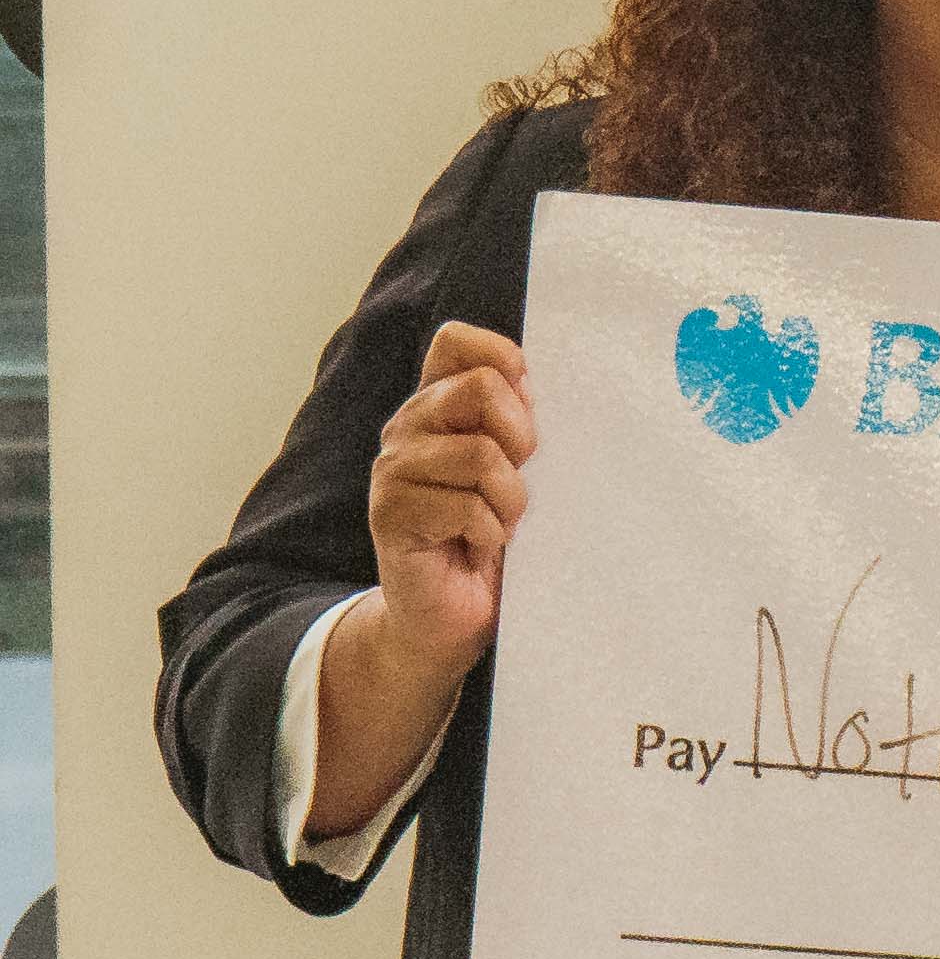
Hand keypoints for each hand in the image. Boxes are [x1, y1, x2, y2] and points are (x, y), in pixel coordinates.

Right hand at [364, 320, 535, 676]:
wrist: (454, 615)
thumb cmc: (495, 536)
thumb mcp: (517, 472)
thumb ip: (518, 424)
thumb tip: (530, 378)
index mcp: (439, 407)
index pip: (456, 343)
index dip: (501, 359)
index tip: (526, 403)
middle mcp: (408, 429)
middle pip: (480, 388)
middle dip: (521, 438)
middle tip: (518, 480)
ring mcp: (394, 471)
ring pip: (481, 454)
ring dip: (510, 500)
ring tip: (499, 523)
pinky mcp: (391, 515)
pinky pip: (467, 506)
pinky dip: (491, 533)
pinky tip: (478, 547)